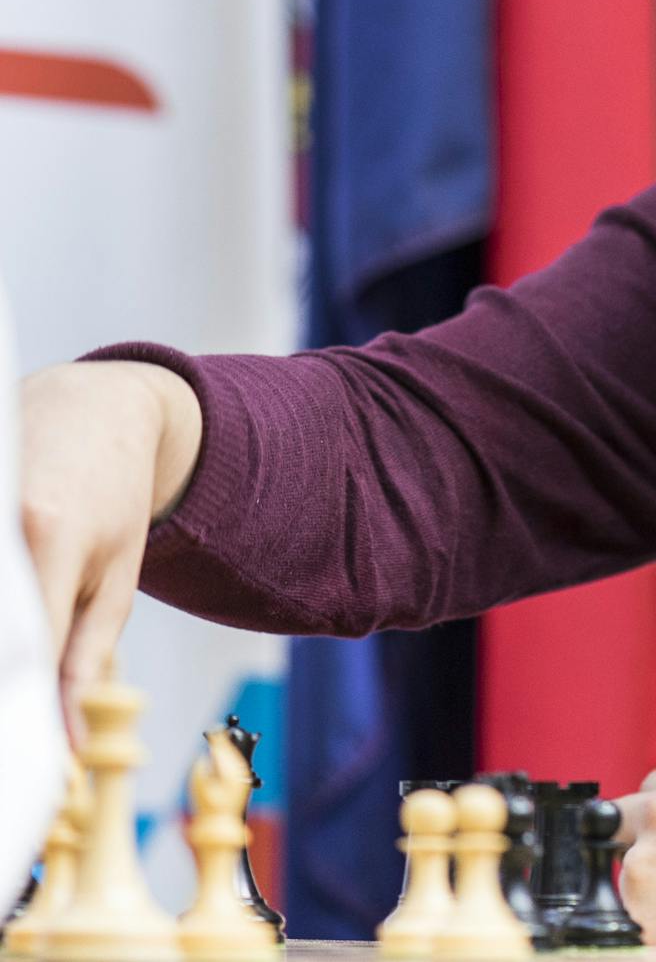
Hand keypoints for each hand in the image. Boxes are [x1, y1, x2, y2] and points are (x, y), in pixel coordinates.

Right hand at [20, 361, 200, 736]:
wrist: (95, 408)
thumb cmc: (114, 499)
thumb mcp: (116, 575)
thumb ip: (84, 657)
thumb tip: (66, 745)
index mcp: (47, 536)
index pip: (21, 644)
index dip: (20, 716)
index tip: (28, 774)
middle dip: (4, 684)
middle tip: (17, 753)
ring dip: (1, 651)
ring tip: (18, 676)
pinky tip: (7, 638)